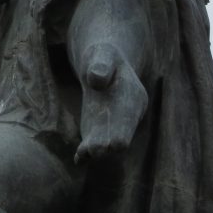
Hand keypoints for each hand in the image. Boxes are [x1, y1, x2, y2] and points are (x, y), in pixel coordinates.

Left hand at [73, 42, 147, 163]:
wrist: (100, 64)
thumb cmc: (103, 57)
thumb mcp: (103, 54)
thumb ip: (102, 64)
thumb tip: (96, 79)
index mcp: (133, 98)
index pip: (130, 119)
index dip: (121, 130)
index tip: (111, 141)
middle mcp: (126, 117)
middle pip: (120, 137)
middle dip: (108, 144)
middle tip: (93, 150)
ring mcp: (112, 125)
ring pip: (106, 144)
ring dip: (96, 150)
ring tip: (82, 154)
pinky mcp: (97, 130)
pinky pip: (93, 144)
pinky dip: (86, 152)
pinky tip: (78, 158)